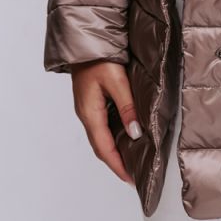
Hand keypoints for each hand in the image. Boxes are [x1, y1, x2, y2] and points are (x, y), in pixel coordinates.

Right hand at [69, 60, 143, 186]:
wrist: (85, 41)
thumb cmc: (99, 58)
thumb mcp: (116, 81)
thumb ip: (127, 107)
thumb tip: (135, 133)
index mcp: (90, 113)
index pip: (104, 149)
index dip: (118, 166)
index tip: (130, 179)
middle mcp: (86, 114)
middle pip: (101, 146)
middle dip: (116, 162)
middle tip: (133, 174)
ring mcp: (87, 108)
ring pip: (101, 136)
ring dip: (114, 150)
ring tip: (131, 159)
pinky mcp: (91, 101)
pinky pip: (102, 125)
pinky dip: (112, 136)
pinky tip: (124, 135)